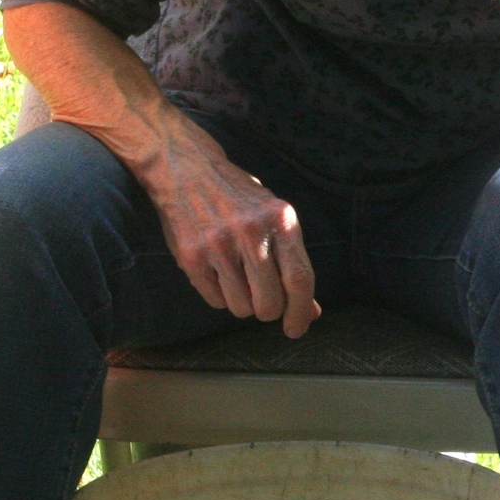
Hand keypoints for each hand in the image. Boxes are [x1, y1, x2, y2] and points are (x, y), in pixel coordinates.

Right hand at [137, 117, 317, 336]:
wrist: (187, 170)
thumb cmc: (240, 200)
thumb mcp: (275, 219)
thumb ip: (293, 263)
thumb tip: (311, 312)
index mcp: (281, 220)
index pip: (300, 279)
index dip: (301, 311)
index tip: (297, 328)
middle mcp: (252, 232)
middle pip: (270, 302)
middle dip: (270, 311)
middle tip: (265, 301)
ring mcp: (219, 245)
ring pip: (242, 308)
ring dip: (244, 304)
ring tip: (239, 279)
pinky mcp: (191, 256)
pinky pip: (215, 301)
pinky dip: (221, 297)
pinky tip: (219, 273)